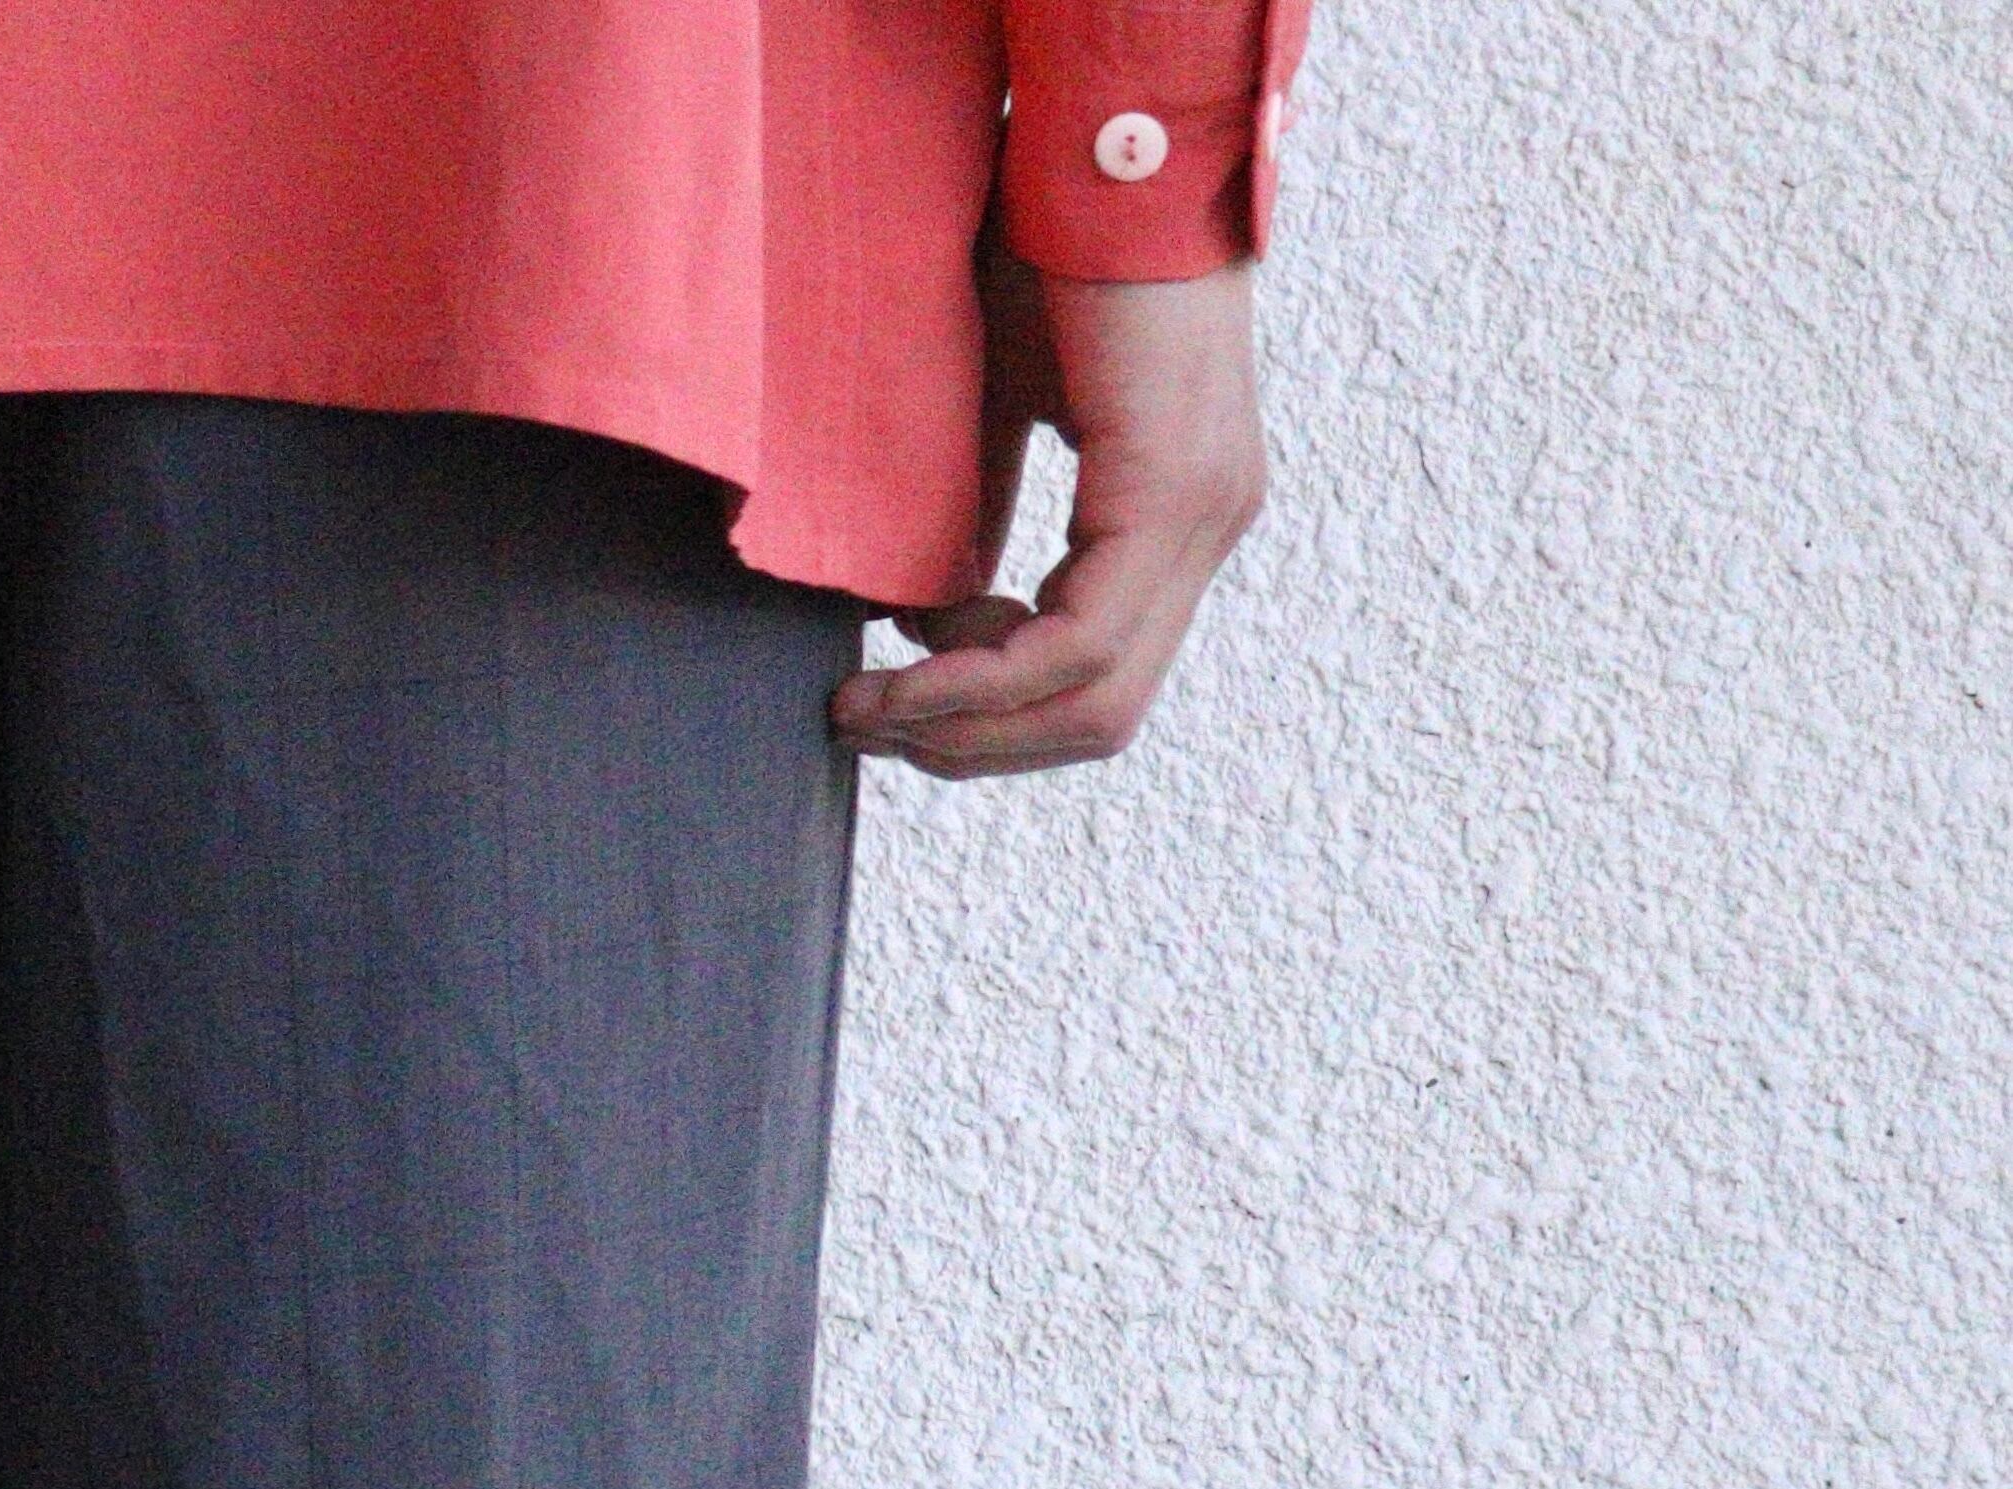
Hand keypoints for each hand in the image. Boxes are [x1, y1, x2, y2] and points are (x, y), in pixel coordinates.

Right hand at [834, 249, 1264, 777]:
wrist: (1102, 152)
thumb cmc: (1052, 251)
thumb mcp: (1010, 405)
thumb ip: (989, 510)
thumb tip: (939, 617)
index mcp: (1181, 514)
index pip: (1101, 682)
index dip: (993, 723)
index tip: (894, 695)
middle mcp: (1210, 527)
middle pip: (1100, 717)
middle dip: (973, 746)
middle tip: (867, 728)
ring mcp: (1204, 515)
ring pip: (1092, 697)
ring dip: (966, 723)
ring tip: (868, 709)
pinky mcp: (1174, 493)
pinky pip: (1078, 642)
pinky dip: (982, 674)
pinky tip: (911, 655)